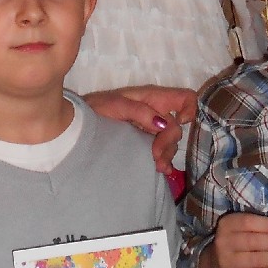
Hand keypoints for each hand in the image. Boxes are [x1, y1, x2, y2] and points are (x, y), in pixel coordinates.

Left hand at [83, 85, 197, 173]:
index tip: (181, 124)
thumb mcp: (115, 105)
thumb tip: (163, 124)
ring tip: (157, 167)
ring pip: (170, 142)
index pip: (184, 98)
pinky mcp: (144, 142)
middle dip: (169, 143)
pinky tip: (160, 170)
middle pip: (176, 127)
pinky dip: (163, 161)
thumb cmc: (94, 109)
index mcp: (152, 98)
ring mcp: (150, 128)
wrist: (77, 124)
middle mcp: (155, 112)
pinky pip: (161, 152)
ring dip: (166, 155)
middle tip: (155, 156)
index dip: (190, 109)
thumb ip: (140, 111)